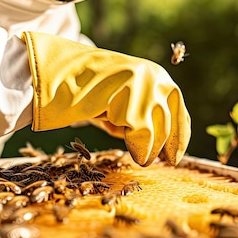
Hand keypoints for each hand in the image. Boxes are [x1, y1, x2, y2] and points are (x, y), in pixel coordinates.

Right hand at [23, 32, 190, 165]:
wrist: (58, 76)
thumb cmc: (87, 94)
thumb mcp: (123, 103)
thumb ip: (143, 117)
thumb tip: (160, 150)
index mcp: (157, 76)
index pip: (178, 111)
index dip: (179, 137)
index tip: (173, 159)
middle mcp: (156, 77)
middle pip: (168, 124)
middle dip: (159, 146)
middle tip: (146, 161)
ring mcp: (145, 85)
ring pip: (156, 131)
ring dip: (145, 149)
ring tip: (131, 150)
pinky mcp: (132, 96)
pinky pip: (142, 134)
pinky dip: (134, 145)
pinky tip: (114, 134)